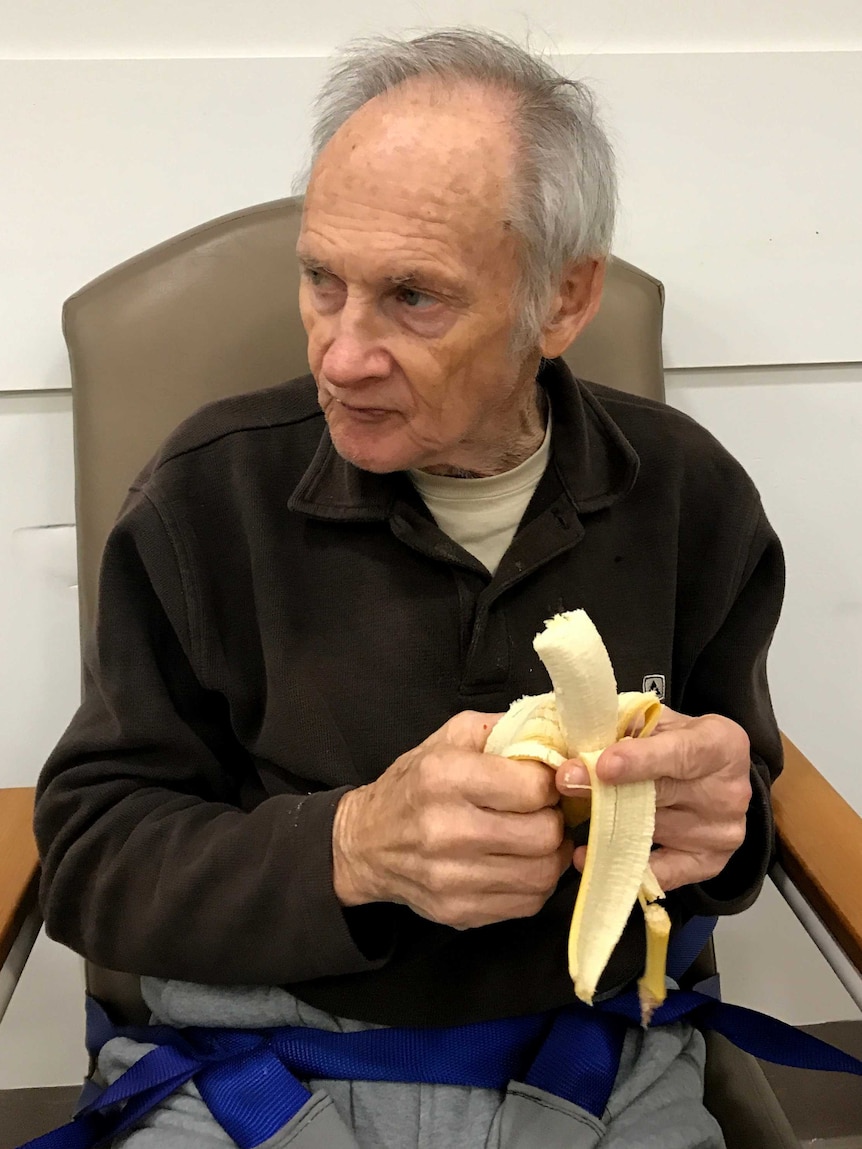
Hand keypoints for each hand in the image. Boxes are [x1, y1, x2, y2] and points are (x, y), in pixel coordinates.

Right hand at [333, 711, 571, 928]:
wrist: (365, 843)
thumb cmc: (413, 784)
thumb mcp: (449, 737)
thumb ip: (505, 729)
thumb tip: (560, 740)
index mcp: (444, 776)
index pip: (533, 788)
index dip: (550, 783)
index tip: (543, 782)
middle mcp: (446, 829)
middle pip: (544, 834)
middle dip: (554, 819)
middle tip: (543, 811)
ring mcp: (452, 878)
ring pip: (542, 874)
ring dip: (551, 854)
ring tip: (537, 837)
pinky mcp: (459, 912)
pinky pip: (527, 903)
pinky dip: (535, 882)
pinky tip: (521, 863)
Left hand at [555, 707, 751, 891]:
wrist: (719, 778)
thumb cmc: (682, 744)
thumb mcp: (663, 722)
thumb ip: (630, 728)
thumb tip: (585, 741)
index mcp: (722, 745)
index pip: (681, 753)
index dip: (641, 760)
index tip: (602, 766)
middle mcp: (728, 792)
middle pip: (660, 794)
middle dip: (607, 789)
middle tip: (566, 782)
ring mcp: (721, 833)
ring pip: (651, 830)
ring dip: (608, 822)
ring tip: (576, 810)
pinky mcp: (709, 863)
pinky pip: (659, 872)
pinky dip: (621, 864)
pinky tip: (589, 855)